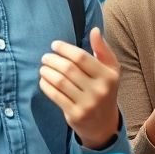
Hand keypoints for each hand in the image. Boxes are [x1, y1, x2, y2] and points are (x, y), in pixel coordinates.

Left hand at [39, 27, 119, 147]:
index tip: (55, 45)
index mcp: (108, 76)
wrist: (104, 123)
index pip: (82, 57)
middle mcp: (99, 90)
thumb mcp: (111, 70)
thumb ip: (103, 50)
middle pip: (68, 69)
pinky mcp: (75, 114)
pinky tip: (44, 80)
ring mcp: (87, 103)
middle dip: (53, 60)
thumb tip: (95, 30)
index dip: (65, 49)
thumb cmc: (105, 89)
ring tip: (43, 68)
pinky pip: (55, 95)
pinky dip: (46, 85)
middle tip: (45, 57)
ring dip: (47, 72)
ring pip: (60, 82)